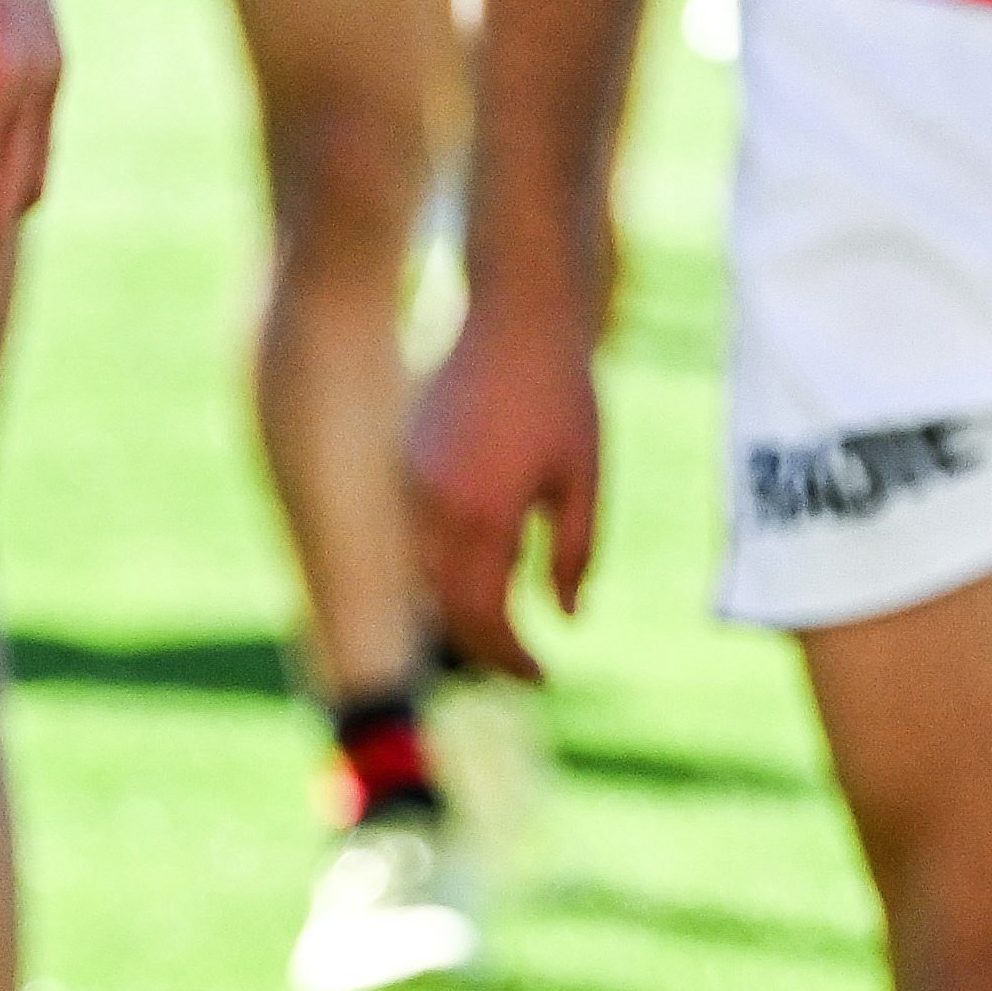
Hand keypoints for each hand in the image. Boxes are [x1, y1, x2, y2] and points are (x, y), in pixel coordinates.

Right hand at [403, 313, 600, 681]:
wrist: (513, 315)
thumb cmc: (562, 395)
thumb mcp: (584, 479)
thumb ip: (574, 553)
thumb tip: (564, 616)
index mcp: (482, 514)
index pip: (483, 617)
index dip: (511, 657)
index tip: (543, 675)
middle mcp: (434, 505)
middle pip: (447, 606)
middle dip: (485, 645)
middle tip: (525, 664)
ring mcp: (412, 481)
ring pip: (426, 573)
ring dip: (462, 607)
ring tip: (507, 622)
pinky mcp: (407, 459)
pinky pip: (420, 535)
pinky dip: (447, 565)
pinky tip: (487, 563)